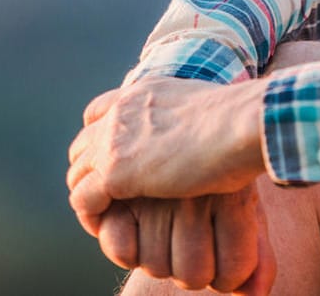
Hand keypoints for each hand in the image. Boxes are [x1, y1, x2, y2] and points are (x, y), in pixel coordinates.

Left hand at [66, 77, 270, 227]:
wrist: (242, 124)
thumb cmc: (243, 123)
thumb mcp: (209, 107)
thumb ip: (191, 118)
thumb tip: (208, 127)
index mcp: (142, 93)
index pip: (97, 113)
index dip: (99, 139)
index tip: (114, 161)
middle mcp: (121, 112)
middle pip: (82, 145)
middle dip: (89, 171)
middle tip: (109, 197)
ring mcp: (114, 141)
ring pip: (77, 174)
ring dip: (89, 197)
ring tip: (108, 218)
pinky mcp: (114, 171)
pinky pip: (82, 199)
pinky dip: (91, 216)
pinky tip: (109, 227)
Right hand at [96, 190, 276, 293]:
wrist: (192, 128)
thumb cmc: (222, 178)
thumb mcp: (248, 209)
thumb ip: (259, 257)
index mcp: (234, 198)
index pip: (234, 273)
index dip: (230, 276)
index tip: (228, 259)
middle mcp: (195, 196)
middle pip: (193, 276)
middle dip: (194, 270)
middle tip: (194, 245)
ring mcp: (156, 194)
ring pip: (158, 267)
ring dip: (161, 261)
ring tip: (166, 237)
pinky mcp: (120, 190)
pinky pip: (122, 250)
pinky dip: (126, 250)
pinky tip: (138, 230)